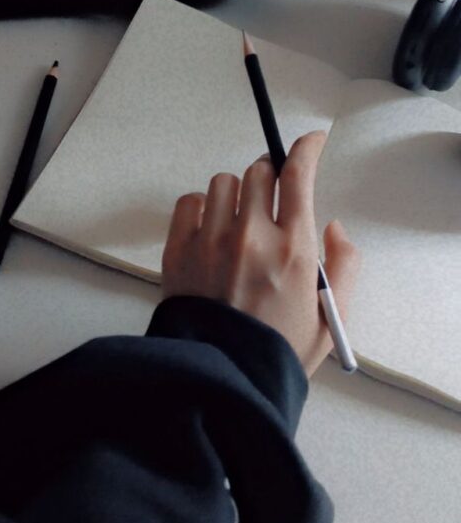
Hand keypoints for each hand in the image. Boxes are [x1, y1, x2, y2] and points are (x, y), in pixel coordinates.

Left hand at [161, 131, 359, 375]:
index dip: (306, 148)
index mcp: (292, 249)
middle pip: (259, 171)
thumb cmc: (278, 352)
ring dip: (237, 193)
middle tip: (272, 199)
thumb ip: (345, 265)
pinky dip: (201, 207)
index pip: (298, 174)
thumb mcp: (331, 316)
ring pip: (223, 182)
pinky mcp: (178, 251)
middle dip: (270, 177)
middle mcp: (250, 236)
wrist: (224, 381)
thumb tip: (332, 225)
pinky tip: (211, 229)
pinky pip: (189, 201)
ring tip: (240, 222)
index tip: (312, 141)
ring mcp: (210, 241)